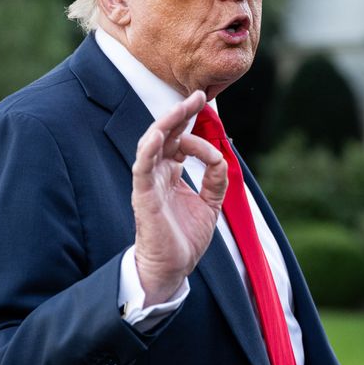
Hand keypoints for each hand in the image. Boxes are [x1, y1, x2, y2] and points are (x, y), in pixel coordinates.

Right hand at [131, 90, 227, 305]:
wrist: (173, 269)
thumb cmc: (184, 239)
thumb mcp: (209, 205)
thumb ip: (215, 180)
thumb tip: (220, 158)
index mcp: (170, 174)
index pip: (179, 141)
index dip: (193, 127)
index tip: (212, 124)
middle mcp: (157, 175)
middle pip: (165, 135)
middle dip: (180, 113)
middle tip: (198, 95)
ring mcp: (148, 184)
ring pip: (152, 145)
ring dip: (166, 124)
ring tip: (182, 107)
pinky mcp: (143, 197)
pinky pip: (143, 169)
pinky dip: (149, 151)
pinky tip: (159, 134)